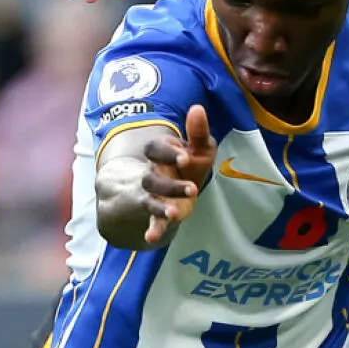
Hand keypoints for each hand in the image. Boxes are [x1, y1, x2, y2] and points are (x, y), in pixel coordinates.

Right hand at [139, 103, 214, 243]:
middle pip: (152, 177)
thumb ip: (198, 132)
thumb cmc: (186, 166)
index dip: (168, 152)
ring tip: (173, 214)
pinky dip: (152, 230)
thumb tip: (197, 108)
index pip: (155, 149)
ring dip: (161, 207)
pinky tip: (150, 238)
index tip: (185, 156)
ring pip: (151, 200)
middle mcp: (152, 175)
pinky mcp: (157, 215)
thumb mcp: (197, 149)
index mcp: (159, 156)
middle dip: (170, 183)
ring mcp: (152, 196)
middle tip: (192, 187)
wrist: (168, 189)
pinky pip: (152, 223)